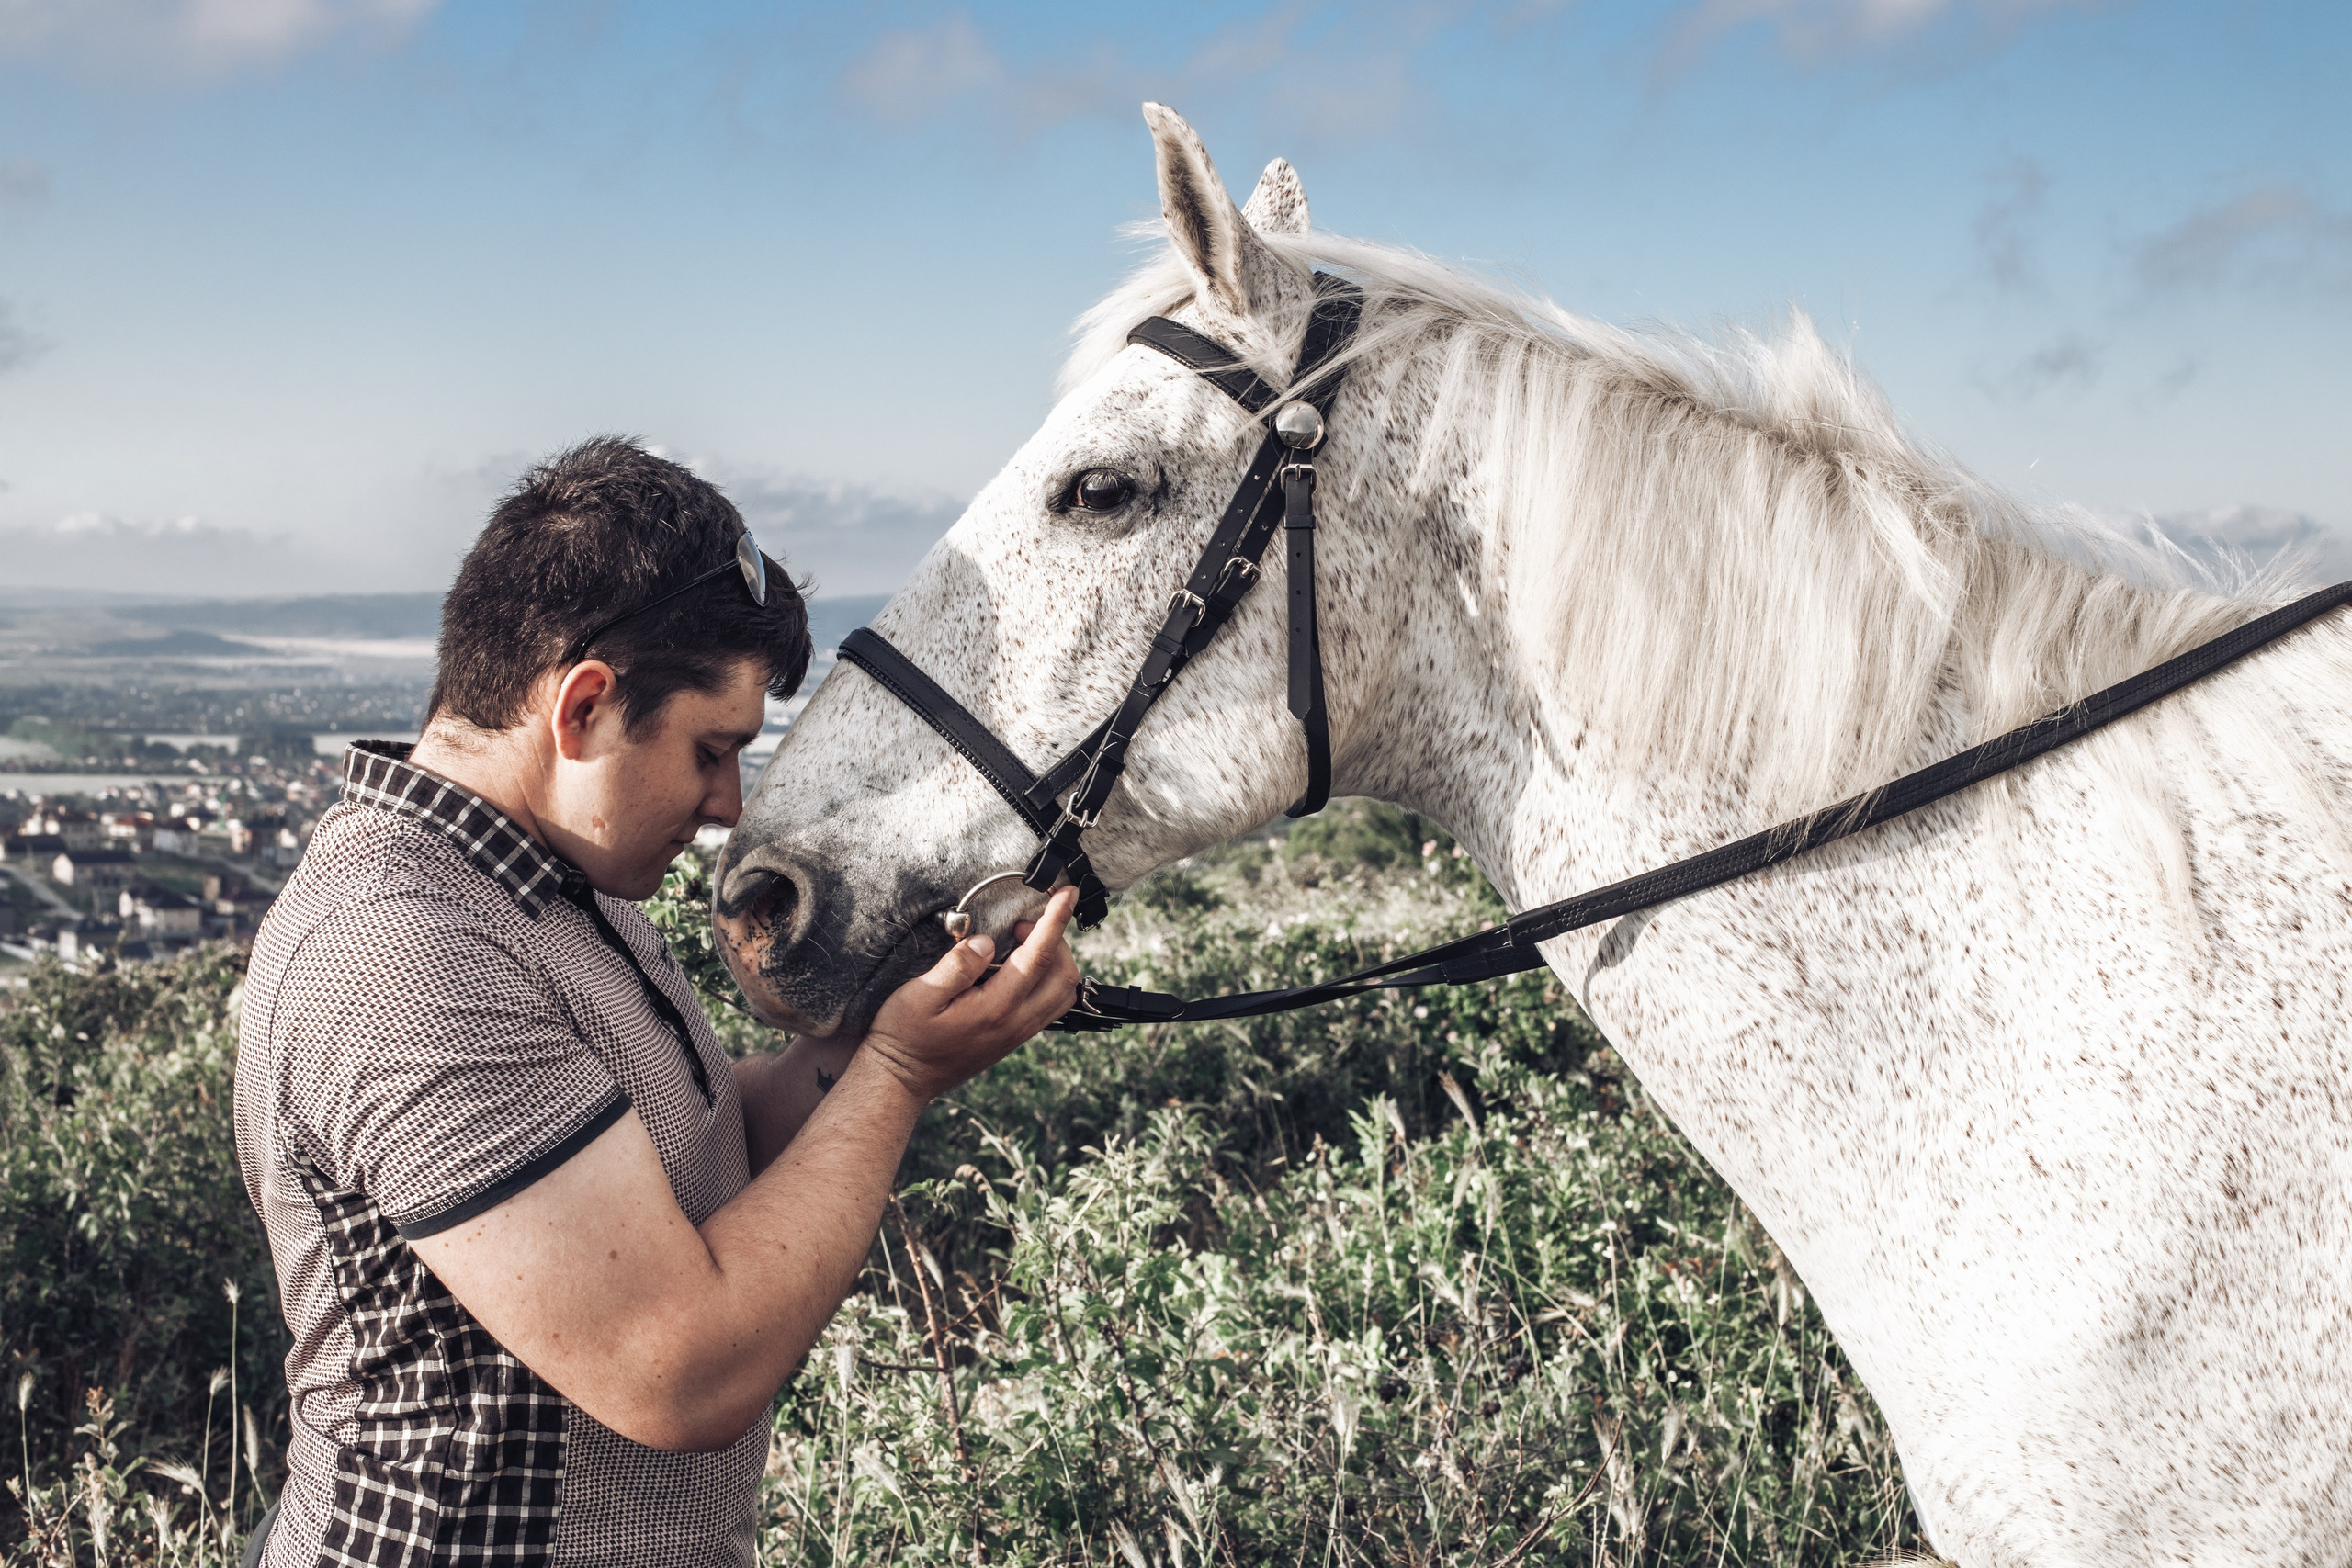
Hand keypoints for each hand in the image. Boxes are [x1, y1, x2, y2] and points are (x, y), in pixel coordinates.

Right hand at [860, 885, 1080, 1102]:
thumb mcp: (919, 995)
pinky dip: (1047, 978)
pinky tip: (1018, 966)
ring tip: (1021, 942)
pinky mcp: (1014, 1038)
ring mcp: (1018, 1034)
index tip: (1066, 892)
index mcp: (995, 1008)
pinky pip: (1049, 1006)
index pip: (1039, 957)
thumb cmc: (905, 1036)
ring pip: (1062, 993)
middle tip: (1020, 924)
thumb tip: (987, 942)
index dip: (1055, 920)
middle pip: (1064, 975)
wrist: (902, 1080)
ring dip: (1055, 960)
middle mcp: (1016, 1023)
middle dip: (1055, 938)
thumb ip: (957, 967)